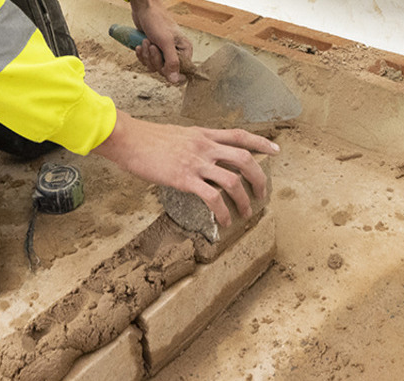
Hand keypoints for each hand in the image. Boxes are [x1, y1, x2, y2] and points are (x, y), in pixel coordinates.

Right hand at [94, 112, 278, 225]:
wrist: (127, 138)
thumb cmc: (147, 138)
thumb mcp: (178, 135)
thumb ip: (194, 144)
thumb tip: (202, 157)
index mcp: (204, 134)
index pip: (240, 135)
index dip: (262, 142)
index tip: (276, 150)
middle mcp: (205, 146)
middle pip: (245, 158)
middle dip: (260, 178)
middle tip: (263, 193)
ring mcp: (196, 162)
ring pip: (233, 180)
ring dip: (245, 200)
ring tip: (246, 213)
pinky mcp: (184, 178)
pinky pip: (212, 198)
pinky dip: (222, 212)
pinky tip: (223, 222)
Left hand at [131, 0, 192, 83]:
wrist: (143, 10)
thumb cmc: (157, 21)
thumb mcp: (165, 42)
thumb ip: (172, 62)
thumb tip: (175, 81)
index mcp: (185, 50)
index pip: (183, 72)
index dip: (171, 73)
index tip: (162, 67)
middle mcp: (176, 53)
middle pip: (166, 71)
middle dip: (155, 60)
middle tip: (152, 46)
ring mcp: (164, 52)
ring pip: (155, 67)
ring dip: (147, 56)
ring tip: (146, 41)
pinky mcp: (153, 51)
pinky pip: (147, 62)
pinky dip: (142, 55)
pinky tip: (140, 45)